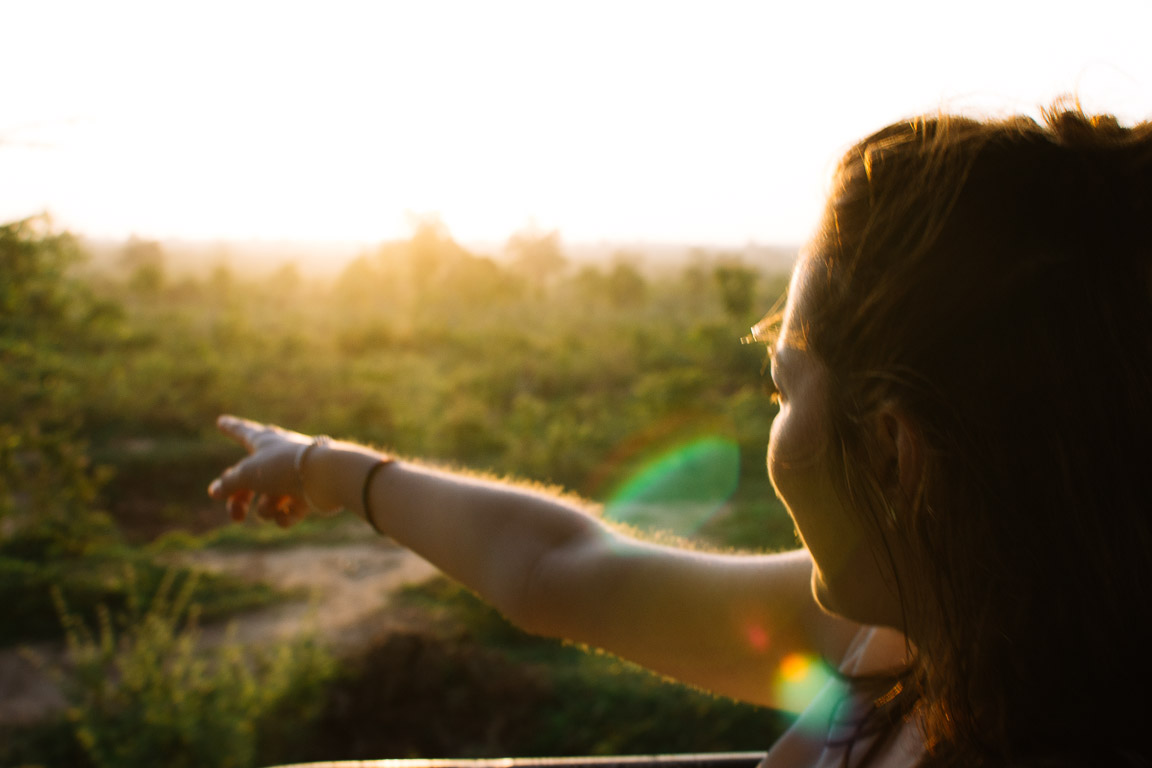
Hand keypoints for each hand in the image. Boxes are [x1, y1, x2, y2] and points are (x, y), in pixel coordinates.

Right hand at [207, 414, 323, 526]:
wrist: (325, 477)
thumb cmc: (283, 467)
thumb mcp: (248, 474)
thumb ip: (229, 484)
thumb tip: (214, 491)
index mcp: (265, 442)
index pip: (242, 432)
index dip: (231, 428)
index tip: (221, 421)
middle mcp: (278, 458)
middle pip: (249, 482)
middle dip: (240, 501)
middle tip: (237, 517)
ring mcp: (293, 477)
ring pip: (268, 501)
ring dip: (266, 509)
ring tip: (275, 504)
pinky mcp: (308, 496)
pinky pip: (287, 513)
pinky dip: (285, 516)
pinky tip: (288, 513)